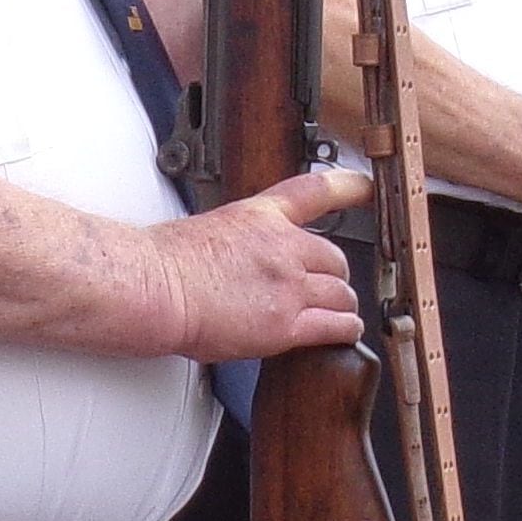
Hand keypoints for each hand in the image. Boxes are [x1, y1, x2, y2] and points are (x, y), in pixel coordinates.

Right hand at [158, 166, 369, 358]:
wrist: (155, 287)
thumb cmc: (165, 264)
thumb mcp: (209, 230)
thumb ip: (239, 243)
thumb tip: (239, 262)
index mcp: (262, 217)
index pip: (315, 192)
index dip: (348, 187)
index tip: (366, 187)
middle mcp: (284, 247)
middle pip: (335, 258)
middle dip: (334, 275)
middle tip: (326, 288)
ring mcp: (289, 285)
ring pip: (342, 294)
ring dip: (341, 305)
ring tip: (336, 315)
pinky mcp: (286, 324)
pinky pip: (336, 326)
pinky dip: (345, 330)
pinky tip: (344, 333)